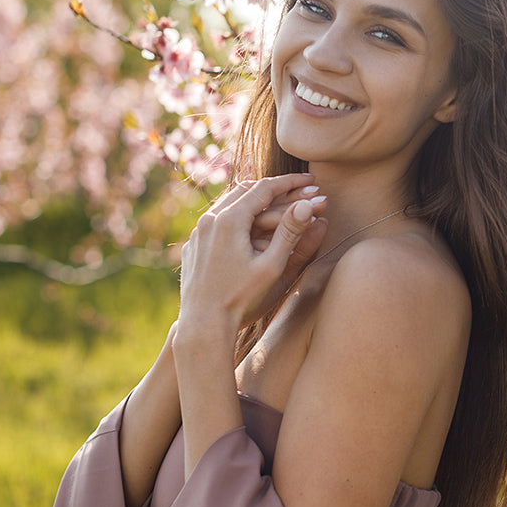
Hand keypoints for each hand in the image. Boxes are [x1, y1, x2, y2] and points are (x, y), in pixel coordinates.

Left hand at [177, 174, 327, 336]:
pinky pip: (217, 220)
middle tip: (300, 189)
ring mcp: (199, 232)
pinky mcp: (194, 245)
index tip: (312, 181)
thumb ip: (290, 233)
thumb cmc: (241, 300)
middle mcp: (210, 220)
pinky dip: (238, 215)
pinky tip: (249, 224)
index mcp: (230, 220)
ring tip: (278, 201)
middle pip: (247, 189)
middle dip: (276, 188)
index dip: (292, 183)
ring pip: (229, 203)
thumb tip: (308, 205)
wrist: (203, 325)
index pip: (266, 188)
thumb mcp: (272, 266)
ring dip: (255, 199)